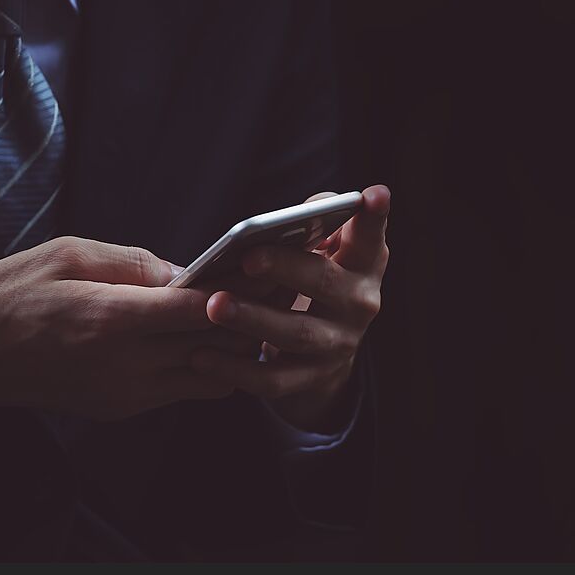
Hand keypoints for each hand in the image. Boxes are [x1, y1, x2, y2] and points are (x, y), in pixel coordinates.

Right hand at [0, 237, 248, 418]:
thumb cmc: (6, 296)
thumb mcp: (65, 255)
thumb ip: (133, 263)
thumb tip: (185, 273)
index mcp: (110, 318)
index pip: (199, 310)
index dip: (239, 290)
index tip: (262, 271)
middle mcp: (124, 365)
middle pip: (215, 347)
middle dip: (248, 319)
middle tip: (270, 292)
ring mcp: (125, 394)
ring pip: (210, 378)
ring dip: (231, 350)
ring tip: (238, 316)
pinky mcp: (121, 409)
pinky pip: (183, 392)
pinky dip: (204, 368)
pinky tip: (201, 340)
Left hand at [190, 185, 390, 431]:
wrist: (324, 351)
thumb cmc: (315, 279)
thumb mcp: (326, 250)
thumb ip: (314, 221)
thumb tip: (294, 213)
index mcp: (364, 265)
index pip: (370, 237)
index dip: (374, 218)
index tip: (374, 195)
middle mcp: (359, 304)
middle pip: (325, 283)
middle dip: (285, 269)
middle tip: (247, 258)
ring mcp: (337, 345)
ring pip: (295, 333)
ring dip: (253, 319)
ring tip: (214, 305)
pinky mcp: (311, 379)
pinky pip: (272, 379)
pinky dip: (235, 369)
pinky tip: (200, 355)